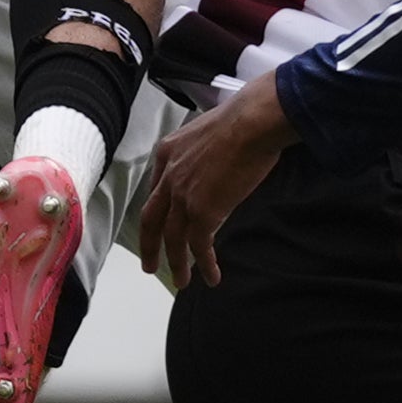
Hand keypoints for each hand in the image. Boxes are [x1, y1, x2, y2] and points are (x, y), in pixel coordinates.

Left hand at [130, 79, 293, 292]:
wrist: (251, 123)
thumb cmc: (243, 121)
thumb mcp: (208, 134)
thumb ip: (203, 154)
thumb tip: (217, 166)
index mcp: (166, 153)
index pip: (156, 190)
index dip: (159, 213)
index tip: (162, 227)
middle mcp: (168, 176)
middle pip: (152, 220)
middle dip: (151, 246)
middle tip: (150, 265)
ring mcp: (183, 196)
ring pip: (173, 239)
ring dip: (177, 263)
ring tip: (182, 282)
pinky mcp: (203, 212)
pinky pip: (199, 246)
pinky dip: (204, 264)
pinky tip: (211, 277)